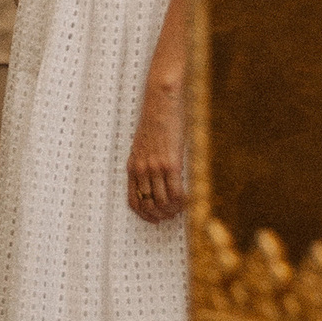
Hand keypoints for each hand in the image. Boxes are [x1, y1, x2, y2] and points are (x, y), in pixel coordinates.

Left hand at [127, 71, 187, 223]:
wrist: (162, 102)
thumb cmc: (155, 120)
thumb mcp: (142, 145)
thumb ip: (145, 163)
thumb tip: (154, 180)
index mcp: (133, 166)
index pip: (134, 201)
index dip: (145, 215)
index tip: (154, 219)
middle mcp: (142, 169)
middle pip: (149, 205)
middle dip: (161, 215)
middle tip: (171, 216)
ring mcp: (156, 167)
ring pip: (163, 202)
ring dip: (173, 210)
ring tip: (181, 209)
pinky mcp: (171, 163)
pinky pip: (176, 192)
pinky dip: (182, 201)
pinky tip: (188, 200)